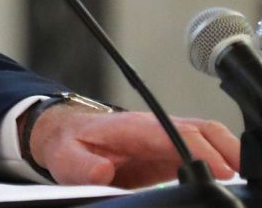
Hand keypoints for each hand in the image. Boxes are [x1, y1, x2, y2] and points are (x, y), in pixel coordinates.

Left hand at [28, 106, 239, 187]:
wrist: (67, 134)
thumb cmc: (70, 145)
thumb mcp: (65, 158)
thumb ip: (81, 167)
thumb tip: (100, 173)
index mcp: (130, 127)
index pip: (172, 133)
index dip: (200, 150)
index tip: (221, 171)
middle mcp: (153, 127)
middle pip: (202, 129)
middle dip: (227, 150)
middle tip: (242, 179)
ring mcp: (165, 136)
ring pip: (208, 135)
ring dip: (230, 153)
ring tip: (243, 181)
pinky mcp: (171, 148)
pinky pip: (205, 146)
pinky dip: (223, 158)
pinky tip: (230, 178)